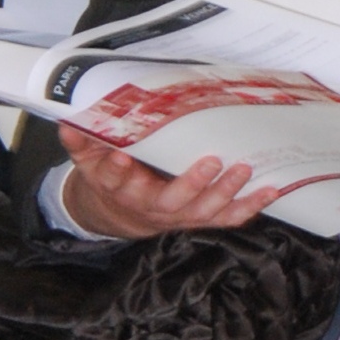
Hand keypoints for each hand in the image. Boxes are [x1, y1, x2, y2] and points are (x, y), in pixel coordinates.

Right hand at [57, 126, 281, 238]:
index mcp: (122, 188)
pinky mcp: (200, 218)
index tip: (123, 157)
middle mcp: (153, 206)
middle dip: (192, 183)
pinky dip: (249, 207)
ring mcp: (180, 215)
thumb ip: (82, 142)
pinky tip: (271, 191)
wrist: (123, 214)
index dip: (119, 170)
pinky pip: (226, 218)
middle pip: (171, 200)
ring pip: (203, 211)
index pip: (117, 179)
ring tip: (243, 170)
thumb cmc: (113, 178)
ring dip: (225, 193)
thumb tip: (68, 122)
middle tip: (211, 160)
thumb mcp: (91, 160)